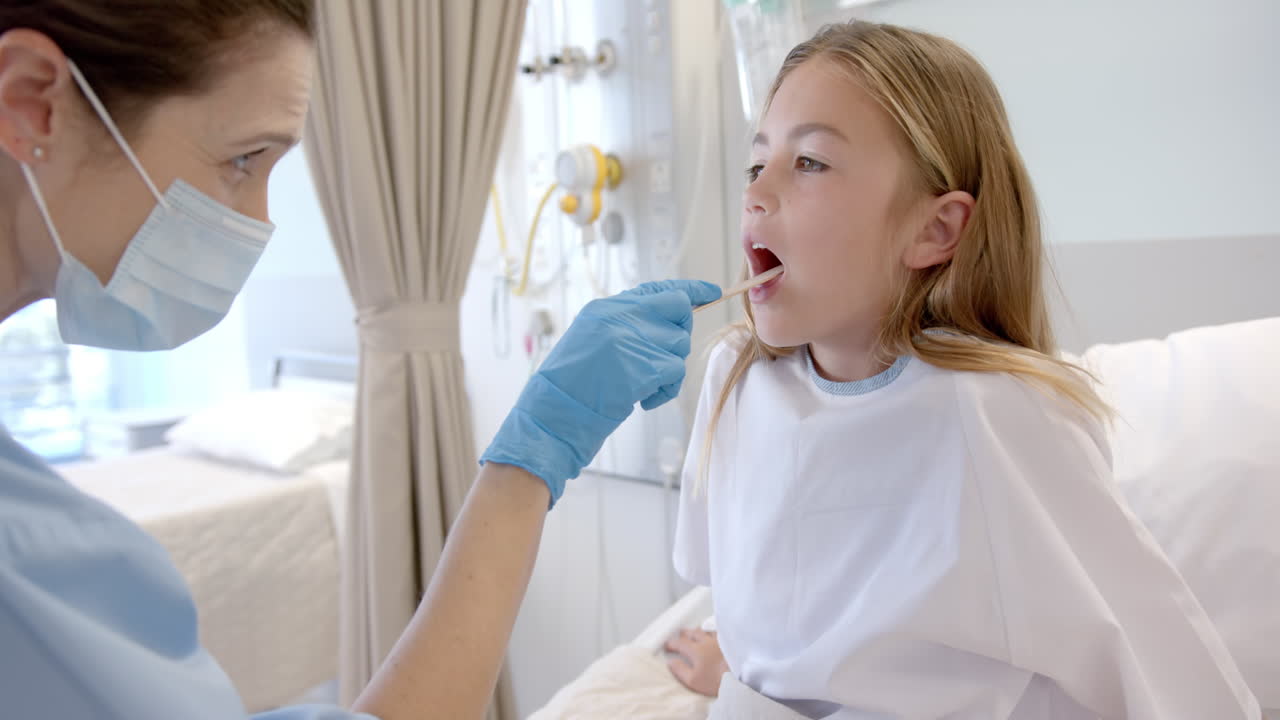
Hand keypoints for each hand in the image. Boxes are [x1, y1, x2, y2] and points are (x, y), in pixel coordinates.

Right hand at [480, 279, 721, 505]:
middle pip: (678, 309)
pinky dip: (666, 390)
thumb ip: (625, 326)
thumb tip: (668, 323)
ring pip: (679, 344)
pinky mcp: (641, 366)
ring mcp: (631, 339)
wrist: (551, 415)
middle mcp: (619, 316)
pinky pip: (676, 371)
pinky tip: (644, 400)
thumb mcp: (592, 341)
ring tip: (642, 386)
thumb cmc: (571, 387)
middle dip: (679, 334)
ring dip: (668, 370)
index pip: (657, 288)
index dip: (690, 289)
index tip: (713, 291)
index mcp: (605, 309)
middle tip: (660, 360)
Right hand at [665, 627, 727, 696]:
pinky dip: (714, 632)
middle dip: (685, 633)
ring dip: (699, 630)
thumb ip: (680, 670)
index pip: (680, 643)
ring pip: (707, 631)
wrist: (740, 678)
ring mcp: (720, 641)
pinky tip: (716, 634)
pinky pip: (720, 633)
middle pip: (693, 633)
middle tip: (681, 634)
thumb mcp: (693, 680)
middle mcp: (707, 642)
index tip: (668, 645)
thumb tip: (671, 662)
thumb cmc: (716, 680)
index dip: (672, 643)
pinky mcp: (731, 643)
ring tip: (696, 631)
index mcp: (696, 650)